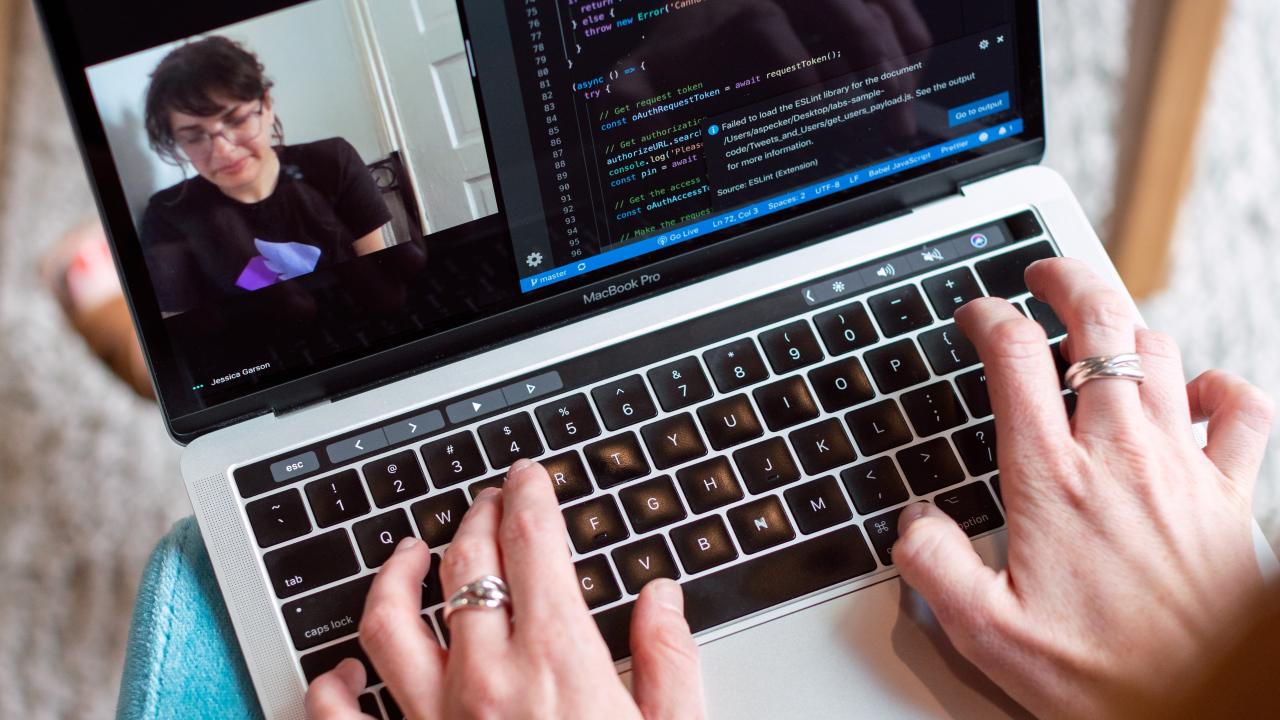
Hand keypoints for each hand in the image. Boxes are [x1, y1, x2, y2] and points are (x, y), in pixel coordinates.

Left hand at [305, 459, 705, 718]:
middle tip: (487, 501)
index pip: (533, 546)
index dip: (528, 497)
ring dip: (394, 573)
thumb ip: (668, 660)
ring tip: (409, 552)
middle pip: (465, 564)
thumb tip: (662, 597)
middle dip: (477, 516)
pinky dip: (331, 684)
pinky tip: (344, 668)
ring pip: (388, 620)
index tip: (526, 478)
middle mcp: (486, 681)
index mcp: (560, 665)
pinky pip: (338, 717)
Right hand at [893, 258, 1273, 718]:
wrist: (1213, 710)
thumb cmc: (1106, 680)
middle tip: (1043, 275)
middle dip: (1066, 280)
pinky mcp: (1231, 493)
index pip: (1013, 357)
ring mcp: (1182, 467)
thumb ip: (932, 567)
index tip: (976, 314)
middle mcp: (1119, 456)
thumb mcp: (987, 636)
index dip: (987, 316)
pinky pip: (1241, 408)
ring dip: (1125, 327)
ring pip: (1159, 352)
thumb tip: (912, 521)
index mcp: (1051, 480)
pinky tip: (1196, 393)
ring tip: (1099, 331)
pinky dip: (1219, 385)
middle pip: (1098, 323)